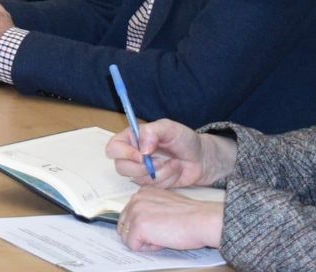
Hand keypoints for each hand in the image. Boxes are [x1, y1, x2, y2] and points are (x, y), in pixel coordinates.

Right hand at [107, 120, 235, 188]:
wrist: (202, 158)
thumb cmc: (184, 139)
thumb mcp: (169, 128)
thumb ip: (152, 132)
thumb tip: (142, 149)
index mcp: (131, 139)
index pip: (113, 148)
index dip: (124, 154)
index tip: (142, 156)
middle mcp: (132, 156)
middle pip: (121, 167)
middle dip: (143, 168)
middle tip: (160, 162)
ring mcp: (142, 172)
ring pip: (139, 179)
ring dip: (160, 173)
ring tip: (174, 163)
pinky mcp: (153, 184)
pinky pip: (153, 187)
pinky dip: (167, 180)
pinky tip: (175, 171)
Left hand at [117, 189, 224, 251]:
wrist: (202, 220)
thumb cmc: (192, 216)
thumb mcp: (166, 204)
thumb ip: (151, 208)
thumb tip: (145, 221)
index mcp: (142, 193)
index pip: (129, 215)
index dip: (145, 227)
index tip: (159, 226)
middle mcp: (135, 200)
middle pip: (125, 225)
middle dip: (141, 234)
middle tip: (162, 233)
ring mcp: (134, 213)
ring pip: (128, 237)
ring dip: (145, 241)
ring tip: (164, 235)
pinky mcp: (138, 227)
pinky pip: (133, 245)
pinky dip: (148, 248)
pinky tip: (162, 240)